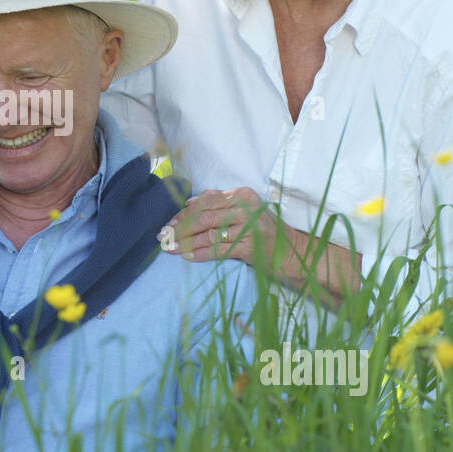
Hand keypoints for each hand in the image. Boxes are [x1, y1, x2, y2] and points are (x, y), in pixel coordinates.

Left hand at [159, 187, 277, 263]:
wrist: (289, 252)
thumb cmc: (262, 230)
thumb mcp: (245, 210)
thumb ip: (220, 201)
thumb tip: (189, 201)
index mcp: (242, 194)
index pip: (205, 202)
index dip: (184, 213)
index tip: (168, 222)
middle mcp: (246, 207)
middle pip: (204, 217)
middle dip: (180, 228)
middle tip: (163, 236)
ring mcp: (249, 227)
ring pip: (208, 233)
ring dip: (185, 242)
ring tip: (170, 248)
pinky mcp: (250, 246)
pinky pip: (218, 249)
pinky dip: (200, 253)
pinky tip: (187, 257)